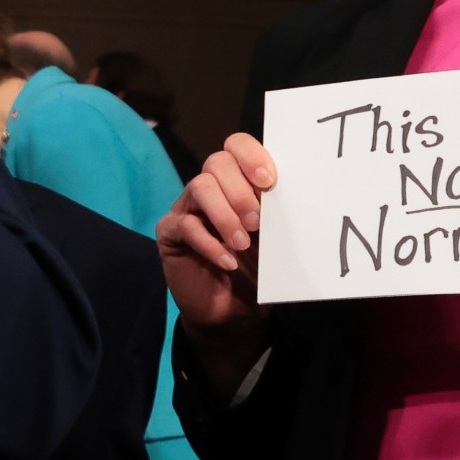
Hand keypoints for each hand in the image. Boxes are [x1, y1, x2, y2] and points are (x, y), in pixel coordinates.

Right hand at [156, 132, 274, 394]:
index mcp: (238, 181)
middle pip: (216, 162)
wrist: (234, 314)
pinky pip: (185, 225)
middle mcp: (211, 188)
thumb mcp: (273, 238)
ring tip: (241, 243)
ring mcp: (188, 208)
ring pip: (199, 187)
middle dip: (239, 191)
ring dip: (224, 215)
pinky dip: (209, 243)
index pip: (237, 145)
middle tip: (257, 223)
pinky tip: (227, 262)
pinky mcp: (170, 232)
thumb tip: (289, 193)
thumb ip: (275, 212)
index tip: (269, 181)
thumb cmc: (256, 270)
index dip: (251, 155)